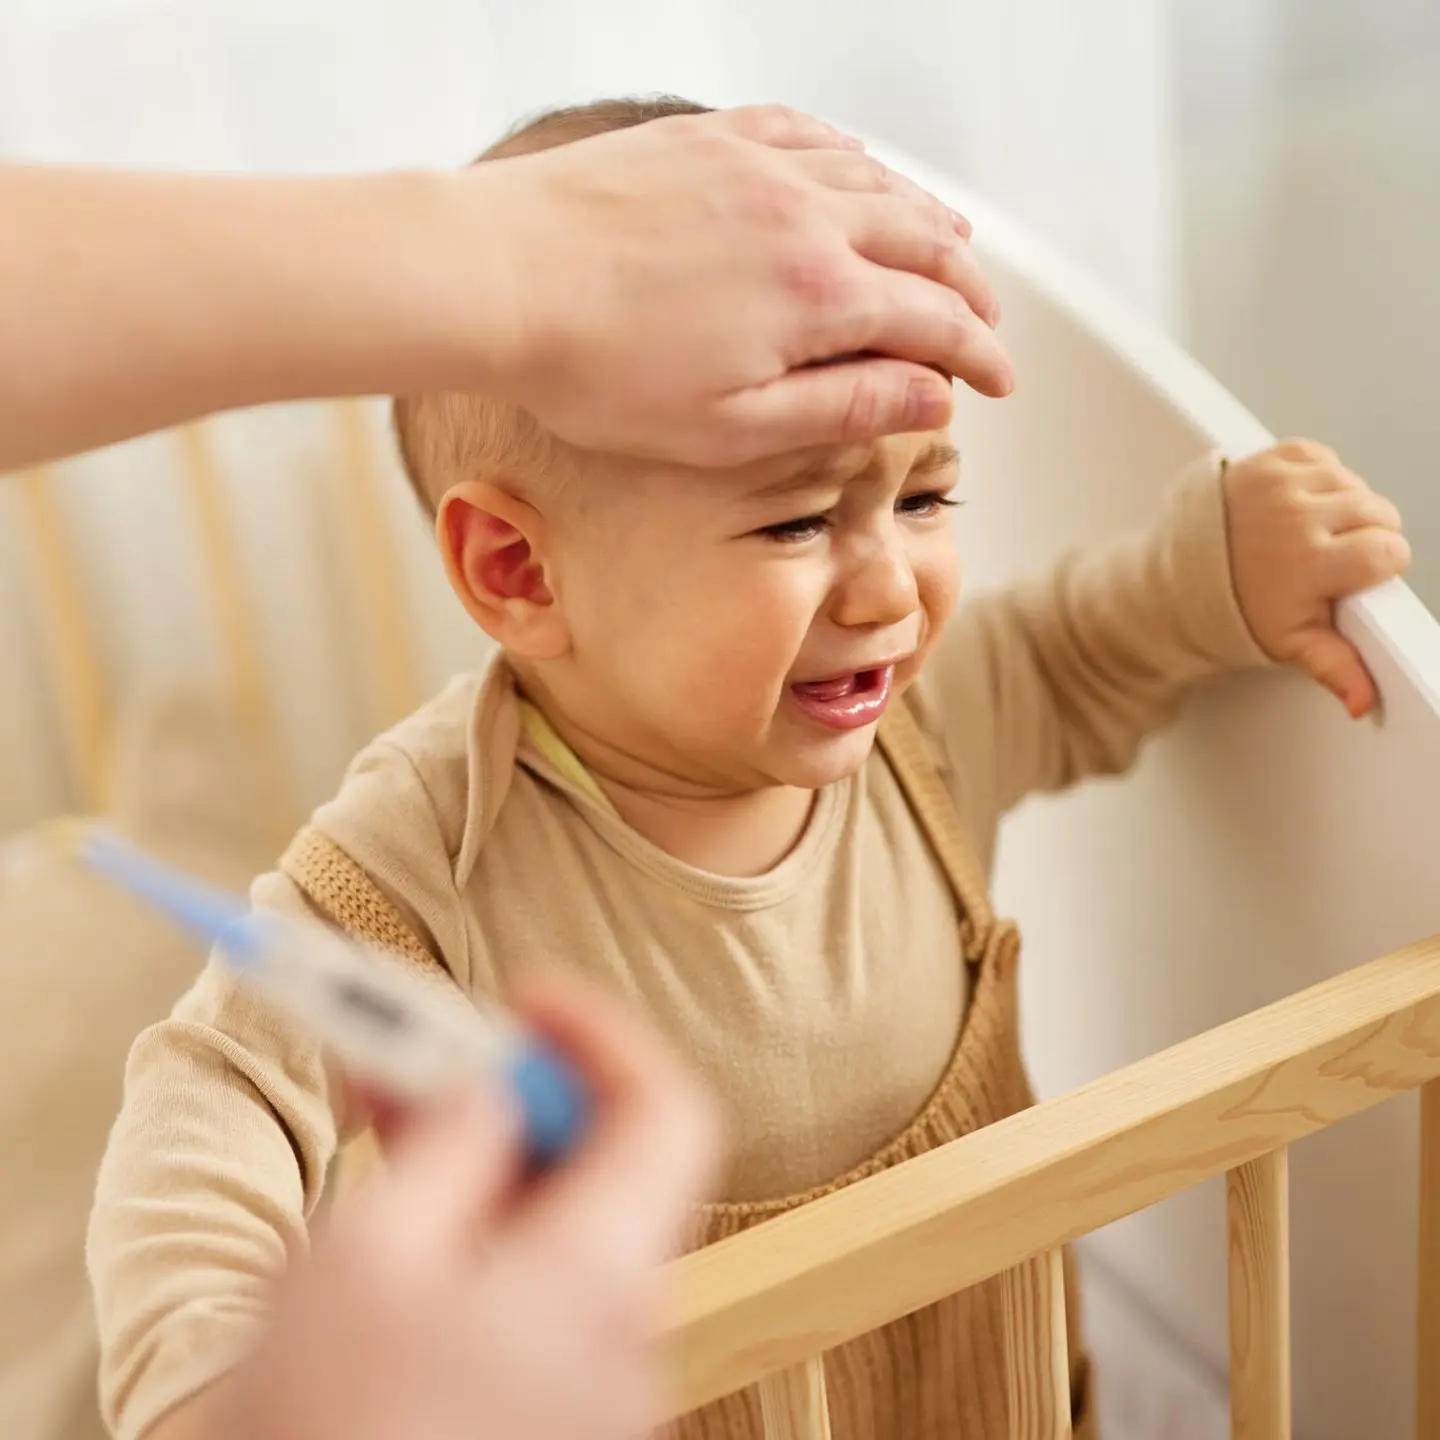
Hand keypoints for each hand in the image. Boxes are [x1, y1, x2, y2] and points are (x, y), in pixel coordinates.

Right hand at [218, 977, 719, 1439]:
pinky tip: (407, 1225)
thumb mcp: (365, 1256)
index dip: (604, 1035)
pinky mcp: (550, 1424)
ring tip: (393, 1123)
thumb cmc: (327, 1426)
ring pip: (567, 1233)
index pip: (669, 1113)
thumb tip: (491, 1090)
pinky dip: (484, 1237)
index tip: (526, 995)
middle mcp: (625, 1337)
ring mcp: (593, 1391)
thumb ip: (450, 1148)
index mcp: (599, 1281)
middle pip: (612, 1169)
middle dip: (522, 1095)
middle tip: (426, 1051)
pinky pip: (539, 1299)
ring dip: (490, 1162)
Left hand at [465, 104, 1011, 464]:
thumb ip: (843, 408)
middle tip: (988, 324)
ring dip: (929, 220)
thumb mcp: (731, 427)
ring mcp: (759, 166)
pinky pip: (811, 134)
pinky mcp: (710, 140)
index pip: (938, 322)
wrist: (500, 277)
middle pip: (927, 244)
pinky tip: (863, 173)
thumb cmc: (600, 371)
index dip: (981, 356)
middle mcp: (807, 216)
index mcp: (820, 296)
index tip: (999, 384)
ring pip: (879, 183)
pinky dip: (857, 159)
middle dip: (972, 290)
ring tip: (954, 246)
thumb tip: (932, 398)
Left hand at [1225, 439, 1410, 716]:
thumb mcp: (1286, 642)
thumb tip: (1366, 702)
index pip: (1388, 550)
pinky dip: (1319, 477)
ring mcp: (1282, 483)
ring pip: (1354, 483)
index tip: (1360, 576)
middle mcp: (1299, 517)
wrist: (1176, 577)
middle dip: (1366, 535)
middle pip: (1378, 512)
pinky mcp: (1268, 460)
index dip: (1382, 565)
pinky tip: (1300, 506)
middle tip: (1332, 559)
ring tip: (1313, 534)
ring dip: (1344, 505)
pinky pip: (1321, 458)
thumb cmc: (1232, 610)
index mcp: (1311, 562)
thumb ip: (1335, 666)